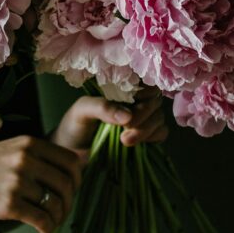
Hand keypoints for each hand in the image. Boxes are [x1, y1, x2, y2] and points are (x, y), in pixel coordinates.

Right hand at [0, 135, 81, 232]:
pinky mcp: (8, 204)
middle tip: (61, 212)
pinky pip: (41, 220)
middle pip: (67, 184)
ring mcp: (18, 182)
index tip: (71, 191)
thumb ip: (40, 154)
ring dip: (58, 218)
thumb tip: (80, 161)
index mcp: (30, 144)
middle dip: (69, 202)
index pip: (71, 161)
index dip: (77, 179)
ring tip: (50, 224)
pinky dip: (48, 230)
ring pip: (55, 204)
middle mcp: (27, 159)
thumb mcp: (11, 149)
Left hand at [51, 87, 169, 152]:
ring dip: (146, 129)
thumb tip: (128, 116)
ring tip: (125, 141)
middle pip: (154, 100)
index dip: (145, 90)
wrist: (72, 152)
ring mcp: (142, 118)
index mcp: (119, 87)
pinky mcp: (146, 135)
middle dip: (143, 116)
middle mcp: (133, 100)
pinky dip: (153, 137)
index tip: (135, 103)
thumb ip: (101, 107)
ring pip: (159, 117)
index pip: (143, 80)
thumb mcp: (81, 111)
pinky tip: (138, 144)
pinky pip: (161, 132)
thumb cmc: (74, 125)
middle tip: (125, 129)